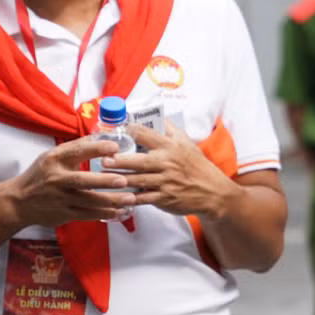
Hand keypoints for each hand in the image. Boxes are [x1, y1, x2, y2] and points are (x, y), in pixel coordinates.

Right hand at [3, 137, 136, 227]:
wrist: (18, 202)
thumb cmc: (40, 174)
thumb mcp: (52, 156)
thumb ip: (76, 147)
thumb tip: (102, 136)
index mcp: (54, 160)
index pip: (76, 152)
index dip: (96, 149)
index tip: (115, 147)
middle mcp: (56, 179)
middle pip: (82, 180)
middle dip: (104, 181)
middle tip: (124, 180)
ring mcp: (60, 199)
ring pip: (88, 201)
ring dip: (110, 201)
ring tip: (130, 198)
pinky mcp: (63, 214)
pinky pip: (87, 215)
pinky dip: (104, 214)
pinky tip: (119, 212)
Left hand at [111, 123, 238, 218]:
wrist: (211, 191)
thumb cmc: (196, 165)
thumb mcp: (187, 143)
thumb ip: (171, 130)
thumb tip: (158, 116)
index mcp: (170, 146)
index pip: (147, 134)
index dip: (130, 131)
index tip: (116, 130)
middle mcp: (166, 163)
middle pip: (139, 160)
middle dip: (120, 160)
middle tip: (104, 158)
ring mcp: (165, 181)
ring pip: (138, 180)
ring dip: (120, 178)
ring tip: (103, 176)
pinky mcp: (163, 198)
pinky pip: (143, 198)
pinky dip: (130, 199)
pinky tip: (117, 197)